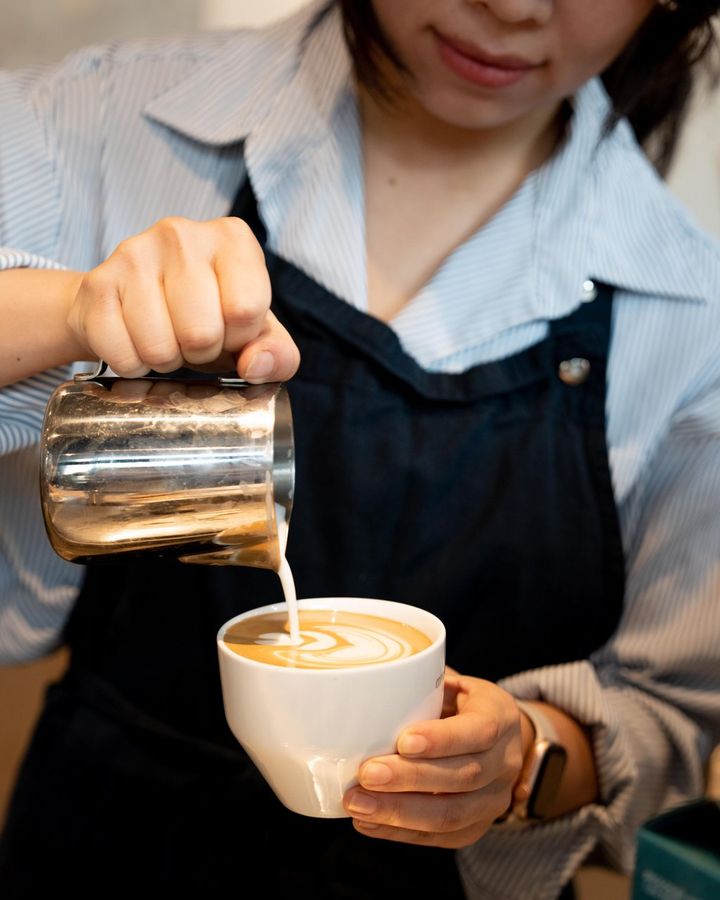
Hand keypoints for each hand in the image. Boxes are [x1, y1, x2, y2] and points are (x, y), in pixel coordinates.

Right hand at [66, 217, 299, 380]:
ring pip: (159, 348)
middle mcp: (182, 234)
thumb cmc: (206, 316)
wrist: (130, 304)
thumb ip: (277, 353)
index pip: (247, 309)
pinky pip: (122, 354)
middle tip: (192, 339)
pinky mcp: (97, 283)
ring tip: (165, 338)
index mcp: (232, 238)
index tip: (228, 330)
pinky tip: (135, 340)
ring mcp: (134, 253)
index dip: (238, 337)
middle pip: (202, 332)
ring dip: (164, 360)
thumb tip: (256, 366)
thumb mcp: (255, 333)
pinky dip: (131, 364)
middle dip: (200, 353)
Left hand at [343, 669, 526, 847]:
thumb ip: (423, 682)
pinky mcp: (476, 826)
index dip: (441, 740)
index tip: (402, 741)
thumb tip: (370, 674)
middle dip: (410, 778)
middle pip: (462, 777)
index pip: (478, 732)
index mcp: (500, 717)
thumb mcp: (454, 683)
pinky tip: (367, 822)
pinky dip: (400, 832)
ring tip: (357, 803)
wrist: (498, 741)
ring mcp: (495, 800)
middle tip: (367, 774)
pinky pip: (439, 837)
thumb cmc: (461, 704)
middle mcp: (505, 762)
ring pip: (450, 814)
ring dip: (399, 812)